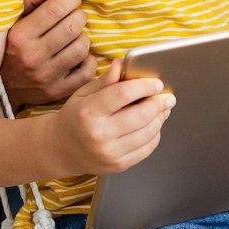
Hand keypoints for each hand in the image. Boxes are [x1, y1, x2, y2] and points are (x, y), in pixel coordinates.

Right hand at [1, 0, 93, 106]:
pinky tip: (78, 56)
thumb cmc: (11, 46)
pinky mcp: (58, 91)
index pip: (55, 10)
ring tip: (74, 36)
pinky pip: (87, 71)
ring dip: (83, 37)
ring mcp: (46, 76)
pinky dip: (88, 60)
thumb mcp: (13, 21)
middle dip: (79, 16)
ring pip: (82, 48)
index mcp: (19, 36)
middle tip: (75, 16)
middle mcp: (32, 57)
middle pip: (73, 27)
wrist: (3, 88)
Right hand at [53, 59, 173, 173]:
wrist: (61, 149)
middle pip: (142, 114)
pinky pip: (147, 148)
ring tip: (162, 109)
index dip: (145, 86)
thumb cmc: (75, 117)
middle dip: (159, 103)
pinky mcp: (119, 165)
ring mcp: (110, 153)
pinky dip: (154, 135)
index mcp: (89, 112)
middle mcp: (99, 134)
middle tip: (167, 97)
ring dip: (160, 118)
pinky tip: (153, 125)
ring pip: (148, 132)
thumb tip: (122, 63)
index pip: (124, 93)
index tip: (156, 83)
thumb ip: (106, 80)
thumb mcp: (84, 94)